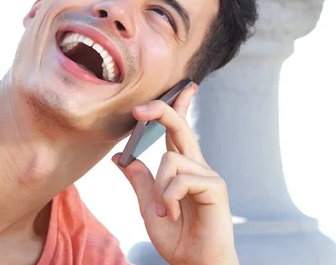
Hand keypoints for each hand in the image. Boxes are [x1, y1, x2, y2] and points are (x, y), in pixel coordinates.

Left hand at [112, 84, 238, 264]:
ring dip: (160, 190)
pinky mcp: (215, 187)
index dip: (177, 107)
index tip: (180, 88)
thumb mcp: (149, 205)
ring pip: (170, 160)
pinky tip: (175, 214)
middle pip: (180, 127)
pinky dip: (170, 199)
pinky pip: (181, 179)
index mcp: (182, 167)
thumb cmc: (176, 236)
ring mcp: (207, 175)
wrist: (195, 262)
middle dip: (162, 110)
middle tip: (138, 109)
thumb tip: (121, 157)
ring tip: (167, 212)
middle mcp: (197, 166)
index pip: (179, 130)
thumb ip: (140, 180)